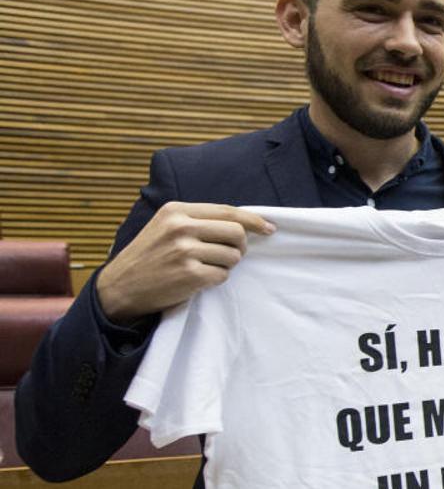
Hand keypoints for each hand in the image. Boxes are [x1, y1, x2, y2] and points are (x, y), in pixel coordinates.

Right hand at [97, 202, 275, 323]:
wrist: (119, 287)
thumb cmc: (149, 256)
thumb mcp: (165, 227)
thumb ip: (198, 220)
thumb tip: (243, 221)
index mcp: (176, 211)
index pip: (227, 211)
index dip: (253, 220)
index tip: (269, 227)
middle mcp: (181, 227)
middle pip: (236, 232)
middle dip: (241, 245)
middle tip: (231, 254)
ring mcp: (184, 251)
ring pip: (233, 255)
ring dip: (227, 265)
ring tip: (207, 267)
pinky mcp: (189, 274)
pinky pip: (222, 275)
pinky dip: (216, 279)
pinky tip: (199, 279)